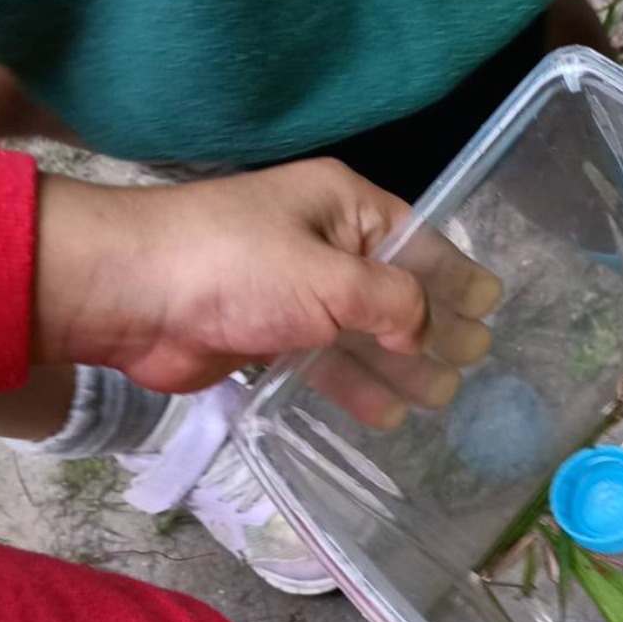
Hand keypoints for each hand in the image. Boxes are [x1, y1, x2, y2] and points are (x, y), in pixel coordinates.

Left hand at [35, 159, 501, 426]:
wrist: (128, 295)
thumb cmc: (235, 266)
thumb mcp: (332, 278)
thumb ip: (395, 304)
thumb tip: (431, 332)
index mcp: (344, 206)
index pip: (420, 242)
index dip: (458, 277)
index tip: (494, 307)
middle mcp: (324, 243)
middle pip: (396, 291)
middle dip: (435, 328)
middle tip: (474, 361)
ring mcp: (294, 291)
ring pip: (363, 332)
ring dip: (401, 366)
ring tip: (442, 398)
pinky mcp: (267, 335)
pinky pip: (325, 361)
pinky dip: (356, 385)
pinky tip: (388, 414)